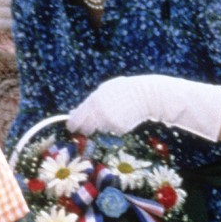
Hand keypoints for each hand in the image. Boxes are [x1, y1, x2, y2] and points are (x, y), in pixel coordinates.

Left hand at [67, 74, 220, 139]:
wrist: (149, 95)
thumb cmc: (125, 91)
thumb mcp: (106, 90)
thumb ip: (90, 102)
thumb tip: (72, 113)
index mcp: (94, 100)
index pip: (76, 117)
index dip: (72, 124)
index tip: (72, 128)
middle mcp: (99, 111)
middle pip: (85, 128)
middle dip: (86, 129)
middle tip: (89, 127)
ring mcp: (109, 121)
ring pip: (99, 130)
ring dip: (103, 126)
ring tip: (115, 114)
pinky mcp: (119, 128)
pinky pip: (112, 131)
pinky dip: (115, 127)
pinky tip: (124, 117)